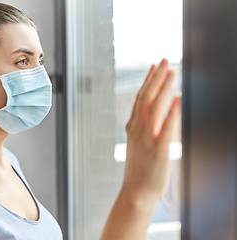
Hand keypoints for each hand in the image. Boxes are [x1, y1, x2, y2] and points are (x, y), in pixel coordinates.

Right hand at [123, 59, 181, 201]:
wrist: (136, 190)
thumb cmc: (139, 167)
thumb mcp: (138, 142)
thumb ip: (144, 125)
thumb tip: (157, 111)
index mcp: (132, 127)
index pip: (140, 98)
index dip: (147, 81)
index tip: (154, 66)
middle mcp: (137, 129)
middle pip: (146, 98)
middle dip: (156, 77)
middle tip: (165, 60)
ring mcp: (146, 139)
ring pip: (153, 107)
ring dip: (163, 88)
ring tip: (171, 71)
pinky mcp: (158, 150)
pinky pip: (166, 128)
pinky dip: (172, 112)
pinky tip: (178, 98)